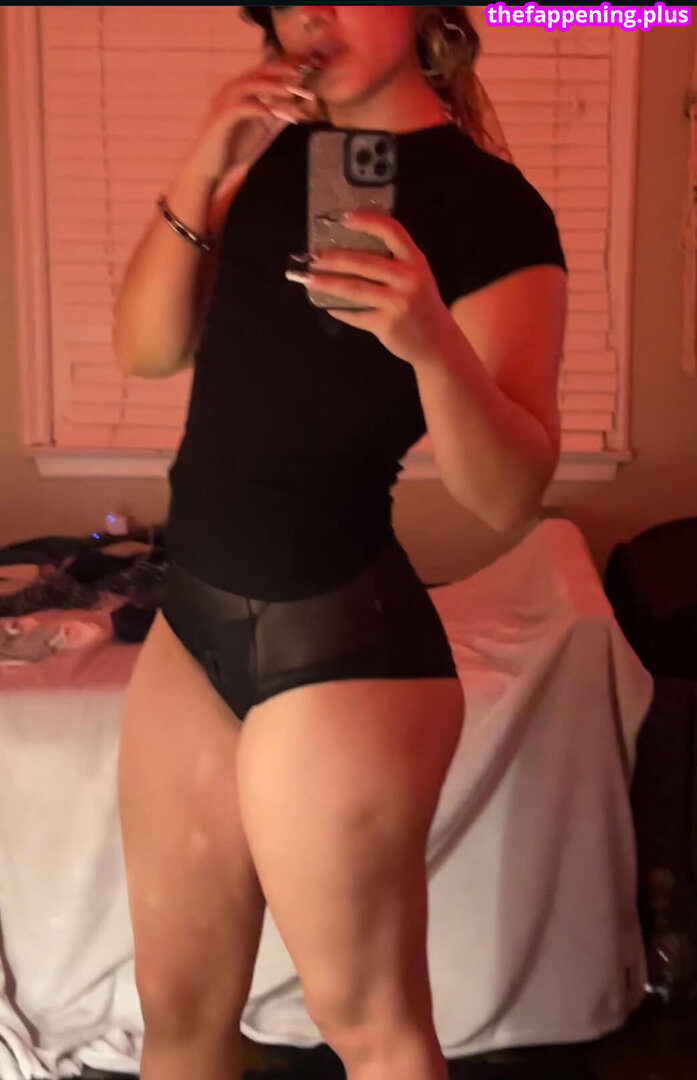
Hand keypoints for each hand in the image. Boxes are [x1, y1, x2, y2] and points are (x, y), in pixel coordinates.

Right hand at [186, 58, 320, 184]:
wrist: (208, 169)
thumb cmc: (233, 150)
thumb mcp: (261, 130)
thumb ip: (276, 118)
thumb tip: (299, 110)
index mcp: (239, 93)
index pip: (262, 73)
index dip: (283, 72)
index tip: (304, 75)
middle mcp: (230, 93)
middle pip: (256, 73)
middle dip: (280, 74)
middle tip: (300, 78)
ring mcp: (223, 104)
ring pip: (248, 86)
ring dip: (271, 87)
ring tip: (290, 91)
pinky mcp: (220, 119)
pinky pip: (240, 107)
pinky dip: (257, 107)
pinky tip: (271, 113)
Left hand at [285, 212, 452, 367]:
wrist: (437, 342)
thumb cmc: (420, 304)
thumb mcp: (416, 276)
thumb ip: (392, 262)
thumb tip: (347, 249)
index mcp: (415, 260)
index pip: (391, 231)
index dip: (366, 221)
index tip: (343, 218)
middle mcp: (408, 279)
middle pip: (364, 262)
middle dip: (334, 258)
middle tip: (313, 256)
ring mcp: (398, 303)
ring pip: (355, 288)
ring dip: (328, 283)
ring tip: (310, 279)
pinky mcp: (386, 325)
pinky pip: (356, 314)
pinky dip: (339, 310)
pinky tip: (327, 305)